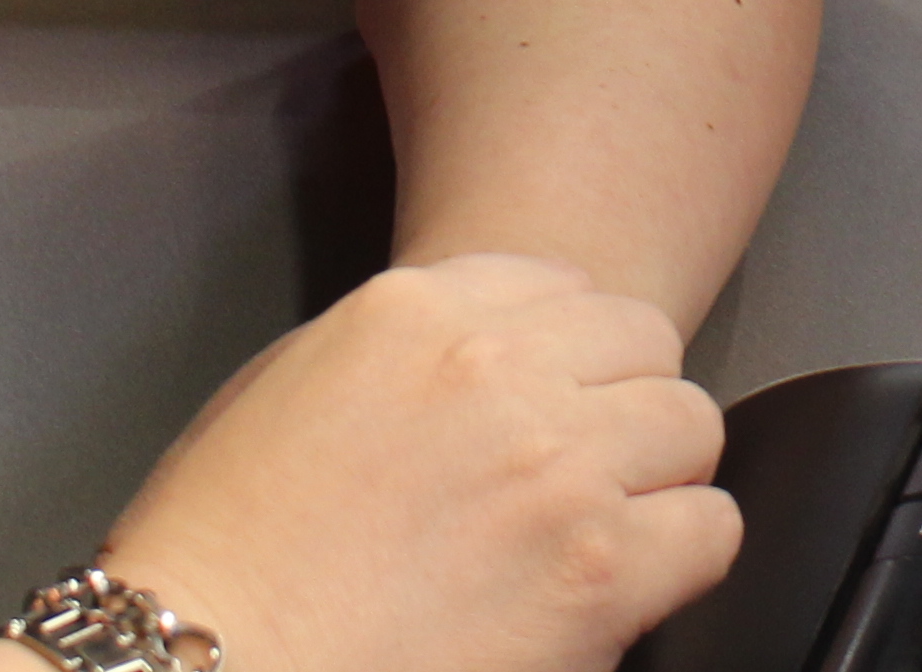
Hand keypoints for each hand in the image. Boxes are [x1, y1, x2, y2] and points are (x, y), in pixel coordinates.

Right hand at [90, 254, 735, 671]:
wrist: (211, 667)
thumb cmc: (218, 561)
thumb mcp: (287, 391)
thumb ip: (401, 355)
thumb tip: (476, 359)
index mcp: (419, 311)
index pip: (566, 287)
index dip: (568, 355)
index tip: (552, 401)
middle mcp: (501, 367)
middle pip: (645, 347)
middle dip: (621, 408)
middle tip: (582, 475)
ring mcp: (559, 465)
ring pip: (691, 428)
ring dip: (657, 479)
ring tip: (601, 532)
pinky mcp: (600, 567)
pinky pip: (710, 530)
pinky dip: (681, 559)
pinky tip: (625, 588)